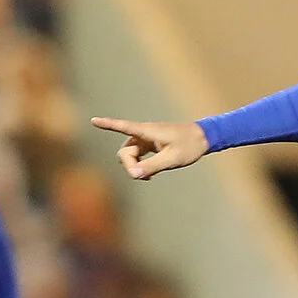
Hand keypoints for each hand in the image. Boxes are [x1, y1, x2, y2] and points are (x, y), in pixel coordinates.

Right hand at [91, 116, 209, 179]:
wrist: (204, 137)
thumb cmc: (189, 145)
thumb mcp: (171, 159)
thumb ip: (151, 166)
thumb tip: (133, 175)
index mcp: (147, 131)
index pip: (122, 126)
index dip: (107, 125)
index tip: (93, 120)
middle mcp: (143, 134)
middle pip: (124, 152)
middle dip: (130, 166)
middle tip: (145, 177)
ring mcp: (147, 139)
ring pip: (130, 156)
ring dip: (135, 168)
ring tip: (150, 177)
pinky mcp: (151, 145)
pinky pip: (138, 157)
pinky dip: (140, 166)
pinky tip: (150, 175)